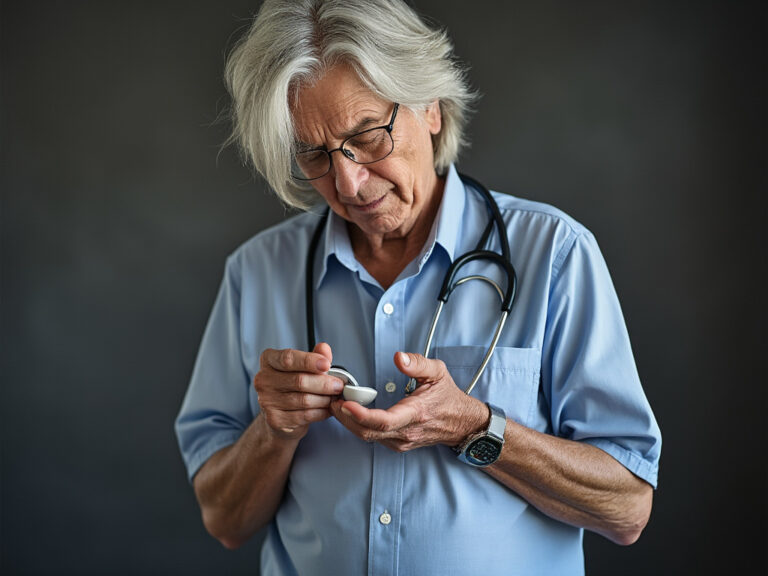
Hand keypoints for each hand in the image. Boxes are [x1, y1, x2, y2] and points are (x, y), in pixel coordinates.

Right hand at [254, 342, 343, 440]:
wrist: (281, 416)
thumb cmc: (293, 386)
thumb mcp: (304, 367)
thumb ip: (315, 356)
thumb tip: (324, 348)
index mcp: (269, 360)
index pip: (288, 358)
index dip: (309, 361)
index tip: (327, 365)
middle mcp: (263, 379)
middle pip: (299, 380)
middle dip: (324, 383)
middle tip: (339, 385)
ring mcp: (266, 401)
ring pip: (304, 399)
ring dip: (325, 399)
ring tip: (334, 397)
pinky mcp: (274, 420)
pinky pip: (305, 415)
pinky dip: (321, 412)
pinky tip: (328, 409)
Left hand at [330, 352, 488, 451]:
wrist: (461, 423)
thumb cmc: (448, 397)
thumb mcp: (438, 372)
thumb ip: (418, 363)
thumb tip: (398, 357)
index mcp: (415, 414)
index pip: (384, 421)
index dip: (361, 415)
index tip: (346, 403)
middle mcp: (406, 432)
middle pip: (368, 432)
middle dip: (345, 417)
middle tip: (332, 399)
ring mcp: (401, 441)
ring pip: (367, 437)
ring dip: (348, 422)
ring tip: (337, 403)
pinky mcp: (397, 444)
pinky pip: (372, 438)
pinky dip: (357, 426)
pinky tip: (350, 412)